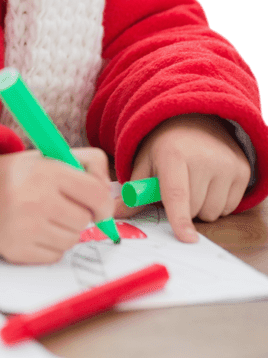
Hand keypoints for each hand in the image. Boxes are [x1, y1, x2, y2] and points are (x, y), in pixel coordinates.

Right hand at [0, 148, 113, 263]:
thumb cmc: (19, 175)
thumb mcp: (50, 155)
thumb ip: (88, 163)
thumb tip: (110, 193)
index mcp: (46, 172)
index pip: (97, 194)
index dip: (103, 202)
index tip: (99, 205)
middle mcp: (35, 200)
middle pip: (85, 220)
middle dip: (79, 214)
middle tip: (61, 205)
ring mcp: (25, 228)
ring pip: (72, 240)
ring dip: (65, 230)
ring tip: (44, 216)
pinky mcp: (17, 251)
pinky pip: (55, 255)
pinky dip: (50, 245)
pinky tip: (33, 230)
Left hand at [117, 114, 250, 242]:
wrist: (195, 119)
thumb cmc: (165, 146)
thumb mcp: (145, 162)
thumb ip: (132, 192)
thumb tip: (114, 214)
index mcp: (173, 154)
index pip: (177, 194)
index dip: (180, 218)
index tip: (187, 239)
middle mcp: (204, 157)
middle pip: (194, 210)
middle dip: (184, 208)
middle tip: (178, 187)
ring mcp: (227, 164)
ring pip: (213, 212)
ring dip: (201, 207)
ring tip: (194, 183)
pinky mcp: (243, 170)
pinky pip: (230, 207)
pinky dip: (218, 202)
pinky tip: (210, 182)